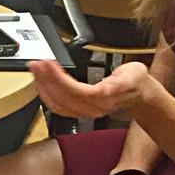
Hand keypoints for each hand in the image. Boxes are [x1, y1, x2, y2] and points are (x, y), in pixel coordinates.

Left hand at [28, 60, 155, 118]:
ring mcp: (85, 111)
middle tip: (36, 64)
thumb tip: (106, 89)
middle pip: (63, 97)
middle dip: (46, 80)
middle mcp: (93, 108)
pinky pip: (58, 107)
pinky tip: (40, 83)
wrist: (139, 94)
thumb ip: (121, 81)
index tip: (48, 63)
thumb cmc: (134, 81)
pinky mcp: (80, 110)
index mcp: (104, 98)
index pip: (75, 91)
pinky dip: (47, 94)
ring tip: (35, 70)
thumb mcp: (134, 73)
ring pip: (58, 104)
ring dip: (43, 86)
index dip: (58, 79)